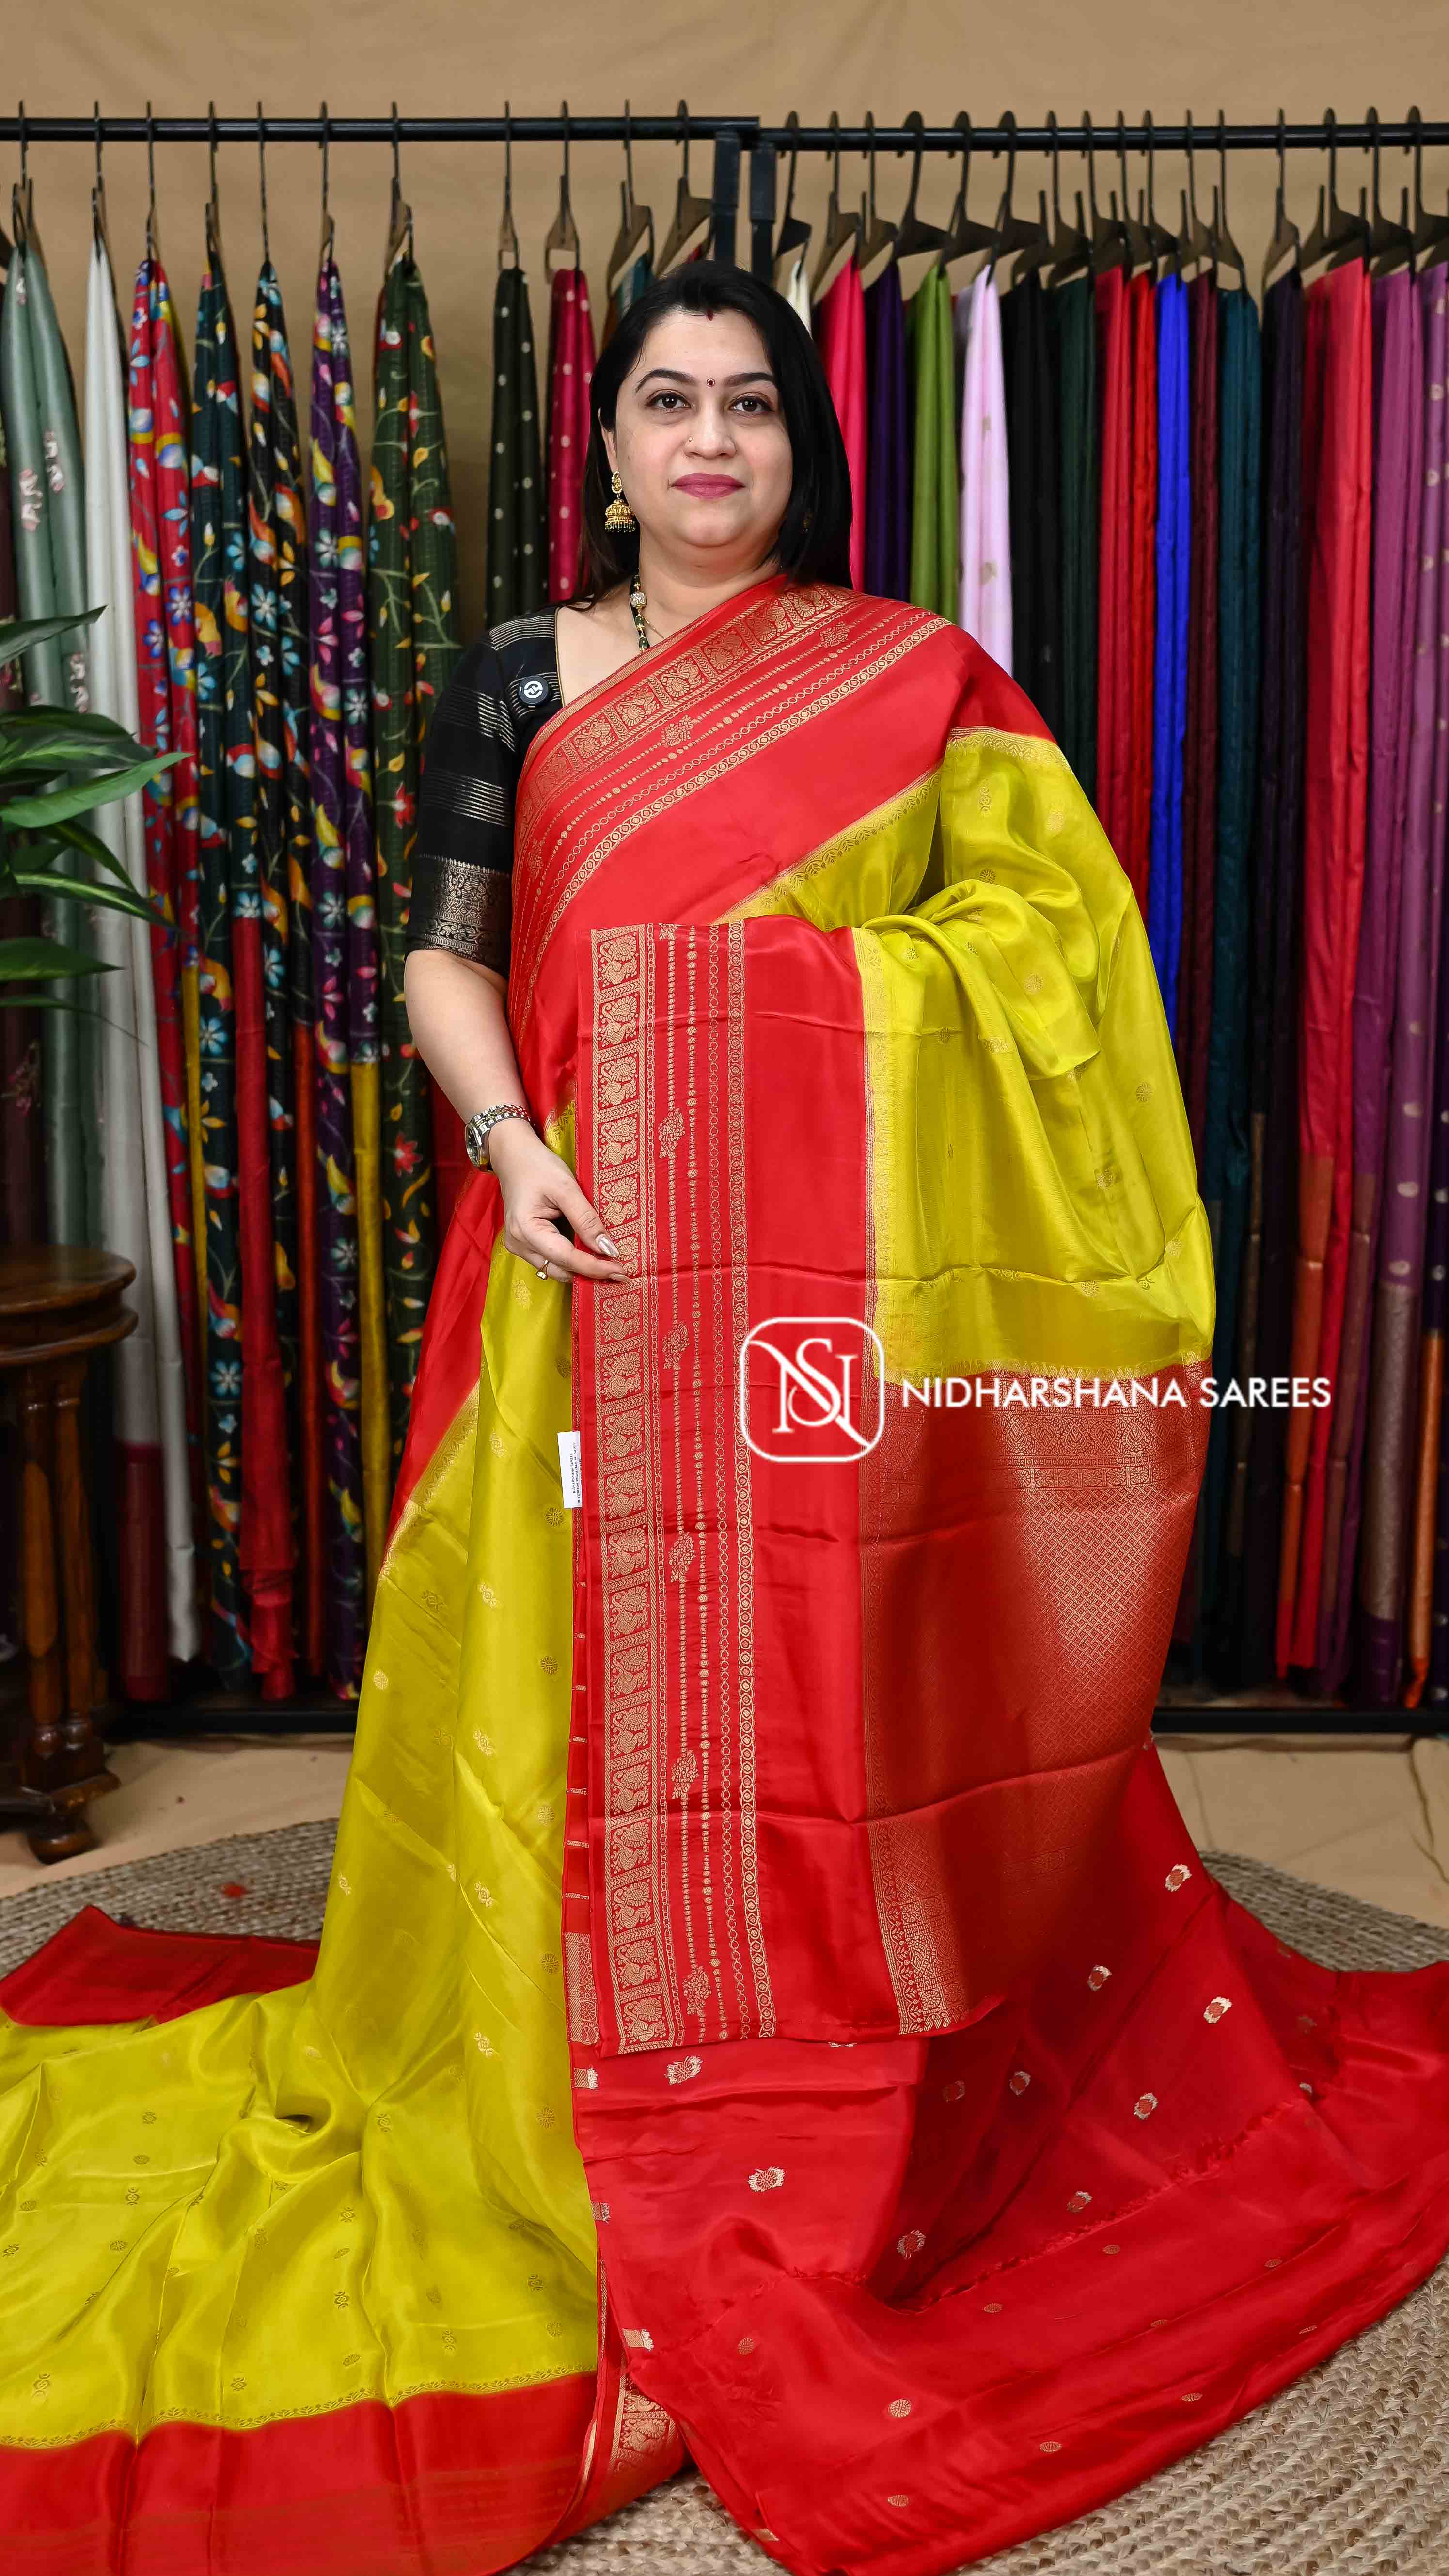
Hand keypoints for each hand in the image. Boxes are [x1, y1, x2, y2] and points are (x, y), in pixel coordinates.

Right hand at [487, 1119, 628, 1285]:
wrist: (514, 1157)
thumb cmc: (538, 1166)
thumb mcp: (566, 1188)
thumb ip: (586, 1219)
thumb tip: (608, 1249)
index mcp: (526, 1230)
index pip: (566, 1258)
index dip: (594, 1267)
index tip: (620, 1271)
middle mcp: (519, 1244)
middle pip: (561, 1269)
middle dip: (590, 1272)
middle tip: (620, 1270)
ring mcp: (519, 1246)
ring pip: (556, 1268)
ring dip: (581, 1268)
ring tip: (608, 1263)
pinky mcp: (524, 1244)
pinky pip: (551, 1260)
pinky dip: (571, 1260)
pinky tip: (589, 1254)